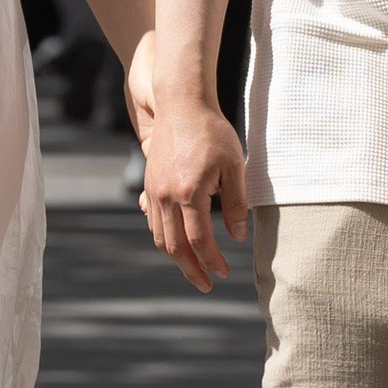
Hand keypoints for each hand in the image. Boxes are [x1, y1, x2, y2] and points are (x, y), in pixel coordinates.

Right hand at [137, 85, 249, 291]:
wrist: (181, 103)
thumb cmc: (213, 132)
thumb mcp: (234, 166)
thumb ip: (236, 203)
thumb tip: (237, 237)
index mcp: (189, 192)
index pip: (199, 240)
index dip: (212, 261)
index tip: (224, 272)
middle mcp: (166, 195)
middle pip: (174, 247)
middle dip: (191, 269)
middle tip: (206, 284)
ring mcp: (154, 190)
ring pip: (160, 236)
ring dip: (176, 258)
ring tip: (194, 269)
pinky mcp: (150, 184)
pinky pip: (153, 221)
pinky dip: (165, 238)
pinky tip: (178, 244)